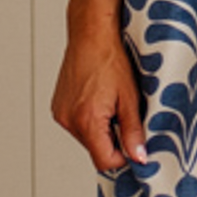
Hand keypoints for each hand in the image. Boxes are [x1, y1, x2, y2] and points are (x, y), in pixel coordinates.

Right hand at [51, 20, 145, 173]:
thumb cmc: (109, 59)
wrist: (90, 35)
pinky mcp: (58, 107)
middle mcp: (69, 120)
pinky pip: (77, 125)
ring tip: (110, 103)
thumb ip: (134, 131)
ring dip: (102, 130)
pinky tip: (98, 99)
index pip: (105, 162)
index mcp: (87, 121)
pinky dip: (90, 120)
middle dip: (113, 141)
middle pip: (96, 151)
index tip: (135, 146)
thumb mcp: (130, 98)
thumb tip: (139, 156)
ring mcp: (61, 114)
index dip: (124, 158)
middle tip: (124, 115)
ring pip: (87, 138)